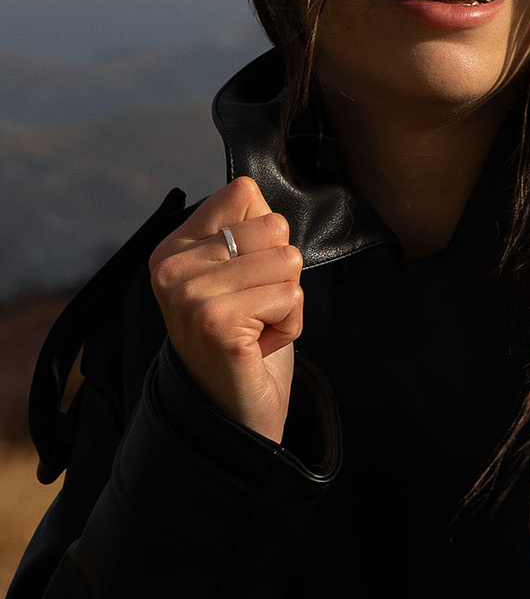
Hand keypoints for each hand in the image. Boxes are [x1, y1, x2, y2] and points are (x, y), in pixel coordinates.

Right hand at [149, 176, 302, 442]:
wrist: (235, 413)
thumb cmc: (247, 340)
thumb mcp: (240, 274)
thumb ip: (243, 229)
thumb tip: (251, 185)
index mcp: (173, 247)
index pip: (243, 191)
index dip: (268, 238)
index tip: (245, 280)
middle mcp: (170, 267)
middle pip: (275, 226)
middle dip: (282, 274)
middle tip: (253, 312)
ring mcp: (189, 293)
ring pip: (288, 261)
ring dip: (288, 303)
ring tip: (255, 330)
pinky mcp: (215, 320)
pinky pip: (290, 294)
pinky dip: (290, 324)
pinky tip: (258, 346)